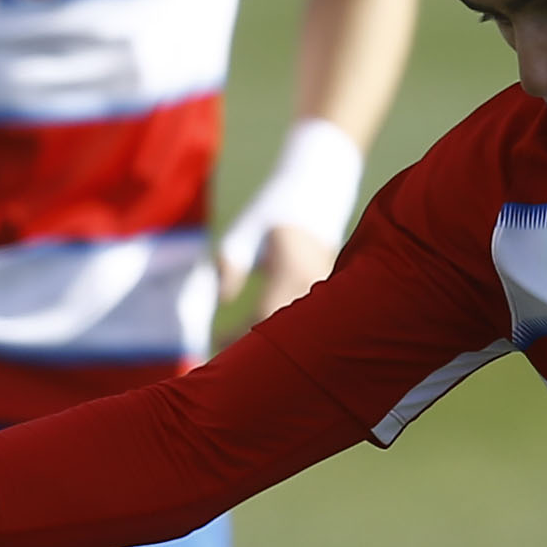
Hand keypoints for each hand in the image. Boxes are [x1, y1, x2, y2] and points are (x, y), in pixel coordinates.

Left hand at [216, 118, 363, 331]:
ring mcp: (326, 290)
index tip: (215, 344)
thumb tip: (222, 301)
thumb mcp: (242, 233)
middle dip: (254, 348)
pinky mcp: (330, 293)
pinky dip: (284, 330)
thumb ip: (228, 266)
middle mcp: (313, 283)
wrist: (315, 194)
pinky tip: (264, 336)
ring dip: (270, 341)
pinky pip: (306, 320)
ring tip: (241, 348)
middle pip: (282, 332)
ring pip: (296, 330)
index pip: (263, 318)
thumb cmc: (271, 212)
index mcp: (291, 268)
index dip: (238, 338)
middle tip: (224, 353)